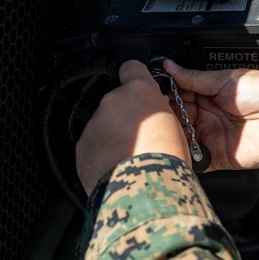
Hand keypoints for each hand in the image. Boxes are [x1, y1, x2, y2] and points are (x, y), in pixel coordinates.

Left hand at [75, 60, 190, 194]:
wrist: (144, 191)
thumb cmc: (166, 161)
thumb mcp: (176, 126)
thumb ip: (159, 112)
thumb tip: (154, 113)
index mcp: (139, 91)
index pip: (132, 68)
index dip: (135, 76)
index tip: (137, 85)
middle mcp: (112, 102)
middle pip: (118, 102)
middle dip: (127, 115)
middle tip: (143, 137)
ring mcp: (94, 124)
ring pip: (104, 125)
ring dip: (114, 136)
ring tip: (131, 157)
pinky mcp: (82, 147)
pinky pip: (93, 145)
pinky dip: (102, 153)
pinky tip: (118, 166)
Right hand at [163, 59, 258, 171]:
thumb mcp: (226, 79)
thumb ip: (195, 78)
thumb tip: (168, 66)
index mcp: (207, 95)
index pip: (176, 96)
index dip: (163, 95)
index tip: (148, 93)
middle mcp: (206, 116)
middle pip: (175, 119)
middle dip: (163, 117)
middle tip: (152, 114)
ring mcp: (211, 137)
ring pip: (181, 140)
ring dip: (170, 137)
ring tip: (161, 131)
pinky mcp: (218, 157)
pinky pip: (196, 161)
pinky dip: (185, 157)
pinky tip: (176, 149)